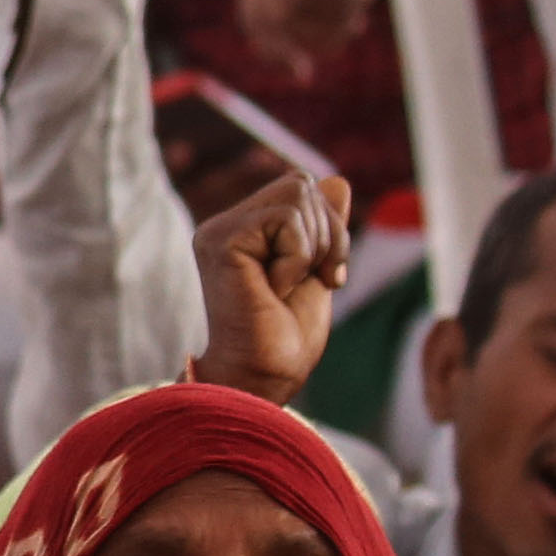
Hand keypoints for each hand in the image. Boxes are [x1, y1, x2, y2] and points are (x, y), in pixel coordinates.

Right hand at [187, 173, 358, 406]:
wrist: (263, 375)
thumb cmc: (286, 336)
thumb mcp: (318, 269)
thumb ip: (323, 226)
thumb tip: (336, 180)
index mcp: (244, 230)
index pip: (302, 189)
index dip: (330, 226)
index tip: (327, 276)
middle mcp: (225, 225)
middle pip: (302, 184)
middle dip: (328, 233)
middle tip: (313, 280)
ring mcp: (219, 231)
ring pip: (297, 194)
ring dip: (312, 247)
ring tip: (287, 286)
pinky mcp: (221, 241)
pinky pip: (285, 220)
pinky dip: (297, 258)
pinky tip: (274, 288)